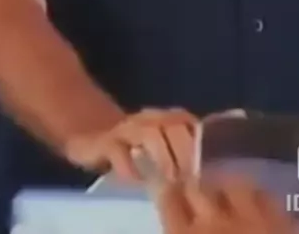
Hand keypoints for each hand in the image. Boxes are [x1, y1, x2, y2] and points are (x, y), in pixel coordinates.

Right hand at [65, 107, 196, 181]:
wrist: (92, 133)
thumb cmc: (135, 144)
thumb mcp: (160, 142)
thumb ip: (181, 148)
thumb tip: (205, 170)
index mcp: (166, 117)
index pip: (190, 123)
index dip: (199, 143)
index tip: (205, 167)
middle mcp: (149, 117)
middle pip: (174, 126)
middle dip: (184, 152)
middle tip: (189, 178)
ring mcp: (127, 127)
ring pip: (149, 134)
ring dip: (163, 157)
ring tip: (169, 180)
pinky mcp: (106, 141)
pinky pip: (118, 151)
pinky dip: (129, 167)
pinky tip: (138, 181)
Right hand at [156, 177, 298, 233]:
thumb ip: (178, 233)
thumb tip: (176, 228)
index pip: (168, 200)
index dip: (165, 191)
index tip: (164, 188)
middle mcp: (215, 222)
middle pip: (198, 186)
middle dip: (192, 187)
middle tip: (190, 192)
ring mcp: (252, 219)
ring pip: (232, 183)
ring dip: (223, 186)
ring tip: (220, 193)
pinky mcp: (282, 223)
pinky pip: (265, 195)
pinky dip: (255, 195)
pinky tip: (253, 201)